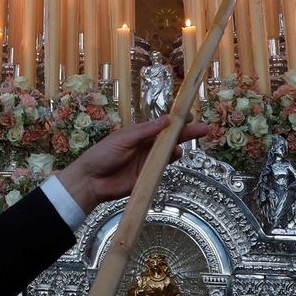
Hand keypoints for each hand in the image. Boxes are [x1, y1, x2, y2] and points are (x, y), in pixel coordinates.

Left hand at [55, 115, 206, 210]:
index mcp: (140, 134)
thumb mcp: (124, 138)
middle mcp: (146, 147)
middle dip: (186, 133)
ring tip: (187, 143)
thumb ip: (145, 131)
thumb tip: (167, 119)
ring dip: (179, 147)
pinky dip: (171, 162)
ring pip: (169, 153)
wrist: (91, 180)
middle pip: (170, 139)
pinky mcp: (148, 176)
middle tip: (204, 128)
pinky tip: (177, 155)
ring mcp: (148, 162)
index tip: (190, 115)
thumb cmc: (103, 154)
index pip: (162, 126)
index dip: (176, 121)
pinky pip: (163, 169)